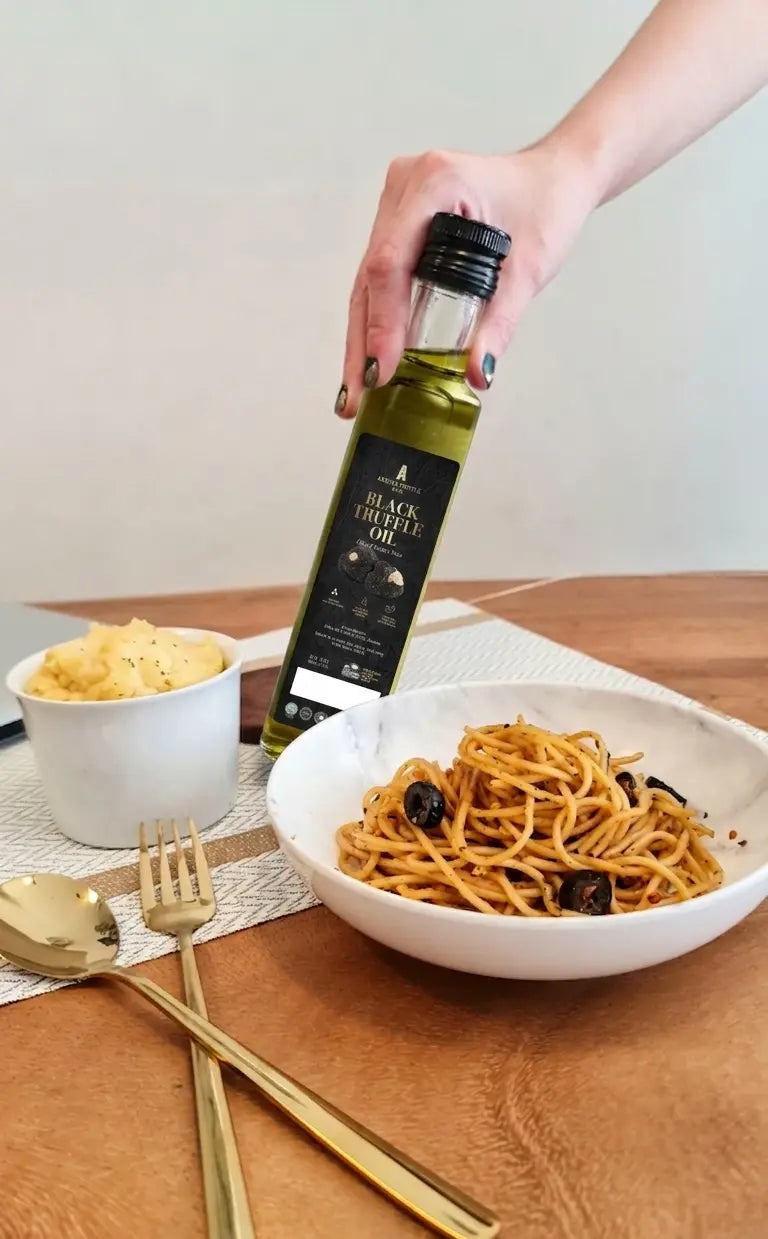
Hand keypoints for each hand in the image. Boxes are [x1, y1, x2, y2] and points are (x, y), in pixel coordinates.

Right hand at [335, 142, 598, 416]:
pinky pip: (379, 275)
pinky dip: (376, 317)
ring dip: (362, 337)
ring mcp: (398, 201)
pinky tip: (369, 357)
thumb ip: (500, 324)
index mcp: (435, 183)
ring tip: (356, 390)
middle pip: (370, 276)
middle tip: (356, 396)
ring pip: (367, 280)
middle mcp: (406, 186)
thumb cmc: (545, 207)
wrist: (554, 179)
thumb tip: (478, 374)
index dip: (383, 322)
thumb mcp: (528, 270)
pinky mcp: (399, 219)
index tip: (381, 369)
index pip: (390, 263)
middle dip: (363, 342)